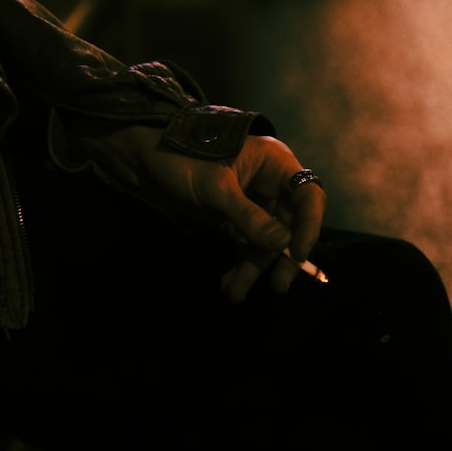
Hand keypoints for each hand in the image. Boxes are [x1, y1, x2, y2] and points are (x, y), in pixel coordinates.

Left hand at [97, 125, 326, 301]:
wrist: (142, 159)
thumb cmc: (181, 159)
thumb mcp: (216, 188)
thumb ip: (248, 216)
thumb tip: (283, 244)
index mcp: (274, 163)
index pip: (308, 195)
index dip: (309, 225)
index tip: (298, 254)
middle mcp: (269, 182)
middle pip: (290, 225)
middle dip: (281, 257)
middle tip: (279, 285)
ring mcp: (251, 202)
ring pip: (266, 241)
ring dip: (253, 267)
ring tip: (235, 291)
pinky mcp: (233, 218)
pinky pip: (246, 245)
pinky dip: (240, 265)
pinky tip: (229, 284)